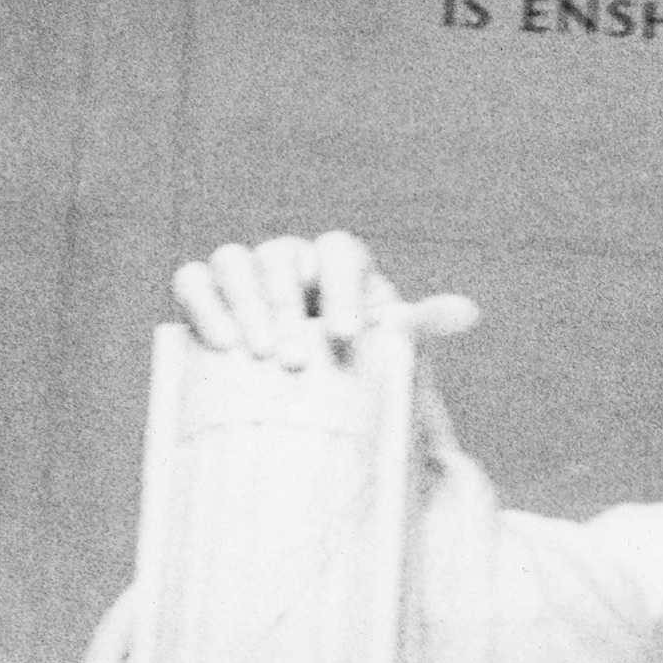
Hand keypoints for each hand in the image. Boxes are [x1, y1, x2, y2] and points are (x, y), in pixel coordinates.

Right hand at [170, 230, 477, 366]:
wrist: (314, 410)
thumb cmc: (357, 377)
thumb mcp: (391, 357)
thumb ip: (420, 329)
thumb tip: (469, 312)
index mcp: (338, 266)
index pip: (339, 252)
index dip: (341, 286)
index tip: (346, 336)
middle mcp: (289, 261)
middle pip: (282, 258)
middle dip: (288, 307)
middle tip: (297, 362)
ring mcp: (245, 277)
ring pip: (234, 262)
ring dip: (245, 304)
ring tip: (260, 355)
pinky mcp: (206, 298)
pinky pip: (194, 281)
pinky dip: (202, 302)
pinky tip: (219, 342)